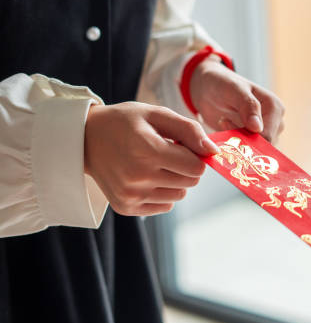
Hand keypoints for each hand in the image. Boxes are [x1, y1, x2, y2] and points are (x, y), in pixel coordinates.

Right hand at [84, 102, 218, 215]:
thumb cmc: (125, 122)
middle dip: (186, 166)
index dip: (195, 155)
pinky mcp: (126, 207)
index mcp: (148, 152)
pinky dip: (162, 192)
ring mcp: (131, 195)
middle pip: (190, 182)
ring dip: (175, 180)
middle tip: (166, 152)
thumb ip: (189, 130)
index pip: (197, 168)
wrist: (84, 138)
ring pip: (179, 195)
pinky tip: (146, 176)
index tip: (181, 145)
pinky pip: (165, 206)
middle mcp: (139, 178)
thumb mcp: (157, 115)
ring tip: (154, 164)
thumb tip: (214, 152)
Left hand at [190, 59, 284, 143]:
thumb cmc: (222, 83)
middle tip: (224, 124)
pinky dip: (235, 143)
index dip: (249, 140)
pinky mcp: (254, 137)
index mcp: (275, 107)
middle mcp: (274, 121)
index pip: (268, 136)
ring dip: (237, 141)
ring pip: (255, 149)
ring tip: (225, 121)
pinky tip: (225, 127)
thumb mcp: (234, 90)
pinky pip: (248, 149)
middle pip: (263, 145)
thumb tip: (258, 128)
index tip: (228, 127)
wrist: (208, 88)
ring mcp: (265, 130)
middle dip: (243, 141)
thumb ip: (248, 106)